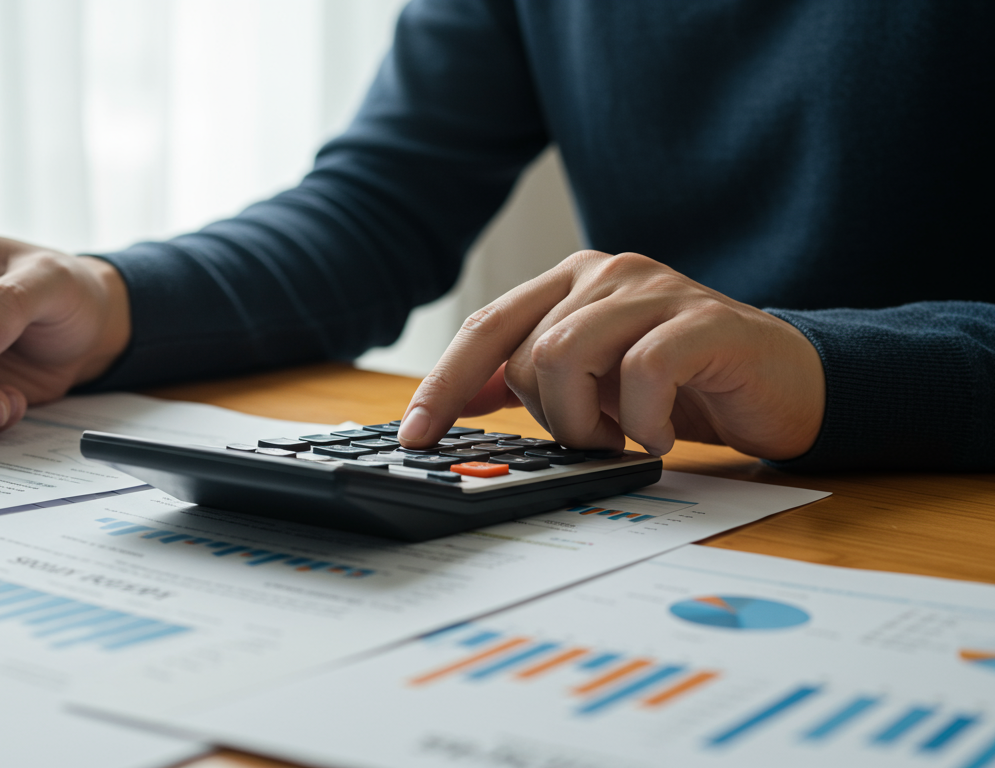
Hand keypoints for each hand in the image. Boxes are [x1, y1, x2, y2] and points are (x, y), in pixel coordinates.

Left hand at [396, 251, 824, 460]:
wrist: (782, 386)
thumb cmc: (682, 385)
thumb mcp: (592, 383)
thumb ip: (528, 380)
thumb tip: (454, 400)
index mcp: (572, 283)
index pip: (486, 327)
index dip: (444, 383)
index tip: (416, 434)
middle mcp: (608, 273)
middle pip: (524, 354)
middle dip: (549, 418)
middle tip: (595, 437)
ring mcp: (657, 291)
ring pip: (565, 357)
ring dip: (587, 422)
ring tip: (625, 437)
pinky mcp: (705, 322)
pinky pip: (640, 373)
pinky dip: (642, 422)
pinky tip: (663, 434)